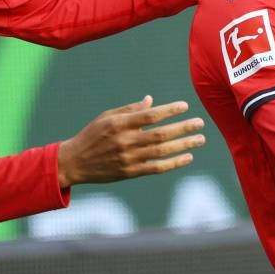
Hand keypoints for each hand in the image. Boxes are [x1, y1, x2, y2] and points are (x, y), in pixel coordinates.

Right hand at [57, 96, 204, 186]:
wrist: (74, 163)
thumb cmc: (92, 135)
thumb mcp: (107, 117)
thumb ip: (130, 110)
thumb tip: (151, 100)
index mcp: (119, 124)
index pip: (149, 116)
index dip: (169, 110)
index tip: (185, 106)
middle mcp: (125, 141)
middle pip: (160, 134)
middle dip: (182, 128)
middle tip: (200, 123)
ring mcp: (128, 158)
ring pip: (161, 152)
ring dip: (183, 145)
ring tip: (200, 139)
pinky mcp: (130, 172)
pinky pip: (156, 168)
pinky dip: (173, 163)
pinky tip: (188, 157)